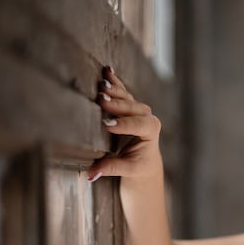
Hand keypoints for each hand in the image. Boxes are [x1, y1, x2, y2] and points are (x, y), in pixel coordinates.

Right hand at [88, 67, 162, 181]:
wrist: (144, 160)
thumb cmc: (138, 165)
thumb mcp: (129, 169)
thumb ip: (112, 168)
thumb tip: (92, 174)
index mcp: (151, 130)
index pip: (138, 126)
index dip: (123, 125)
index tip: (108, 125)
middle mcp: (147, 116)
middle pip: (131, 108)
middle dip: (116, 104)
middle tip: (101, 99)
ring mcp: (138, 109)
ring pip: (126, 97)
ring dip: (114, 89)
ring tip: (102, 84)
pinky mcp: (129, 105)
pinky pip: (122, 91)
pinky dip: (114, 81)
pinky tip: (107, 71)